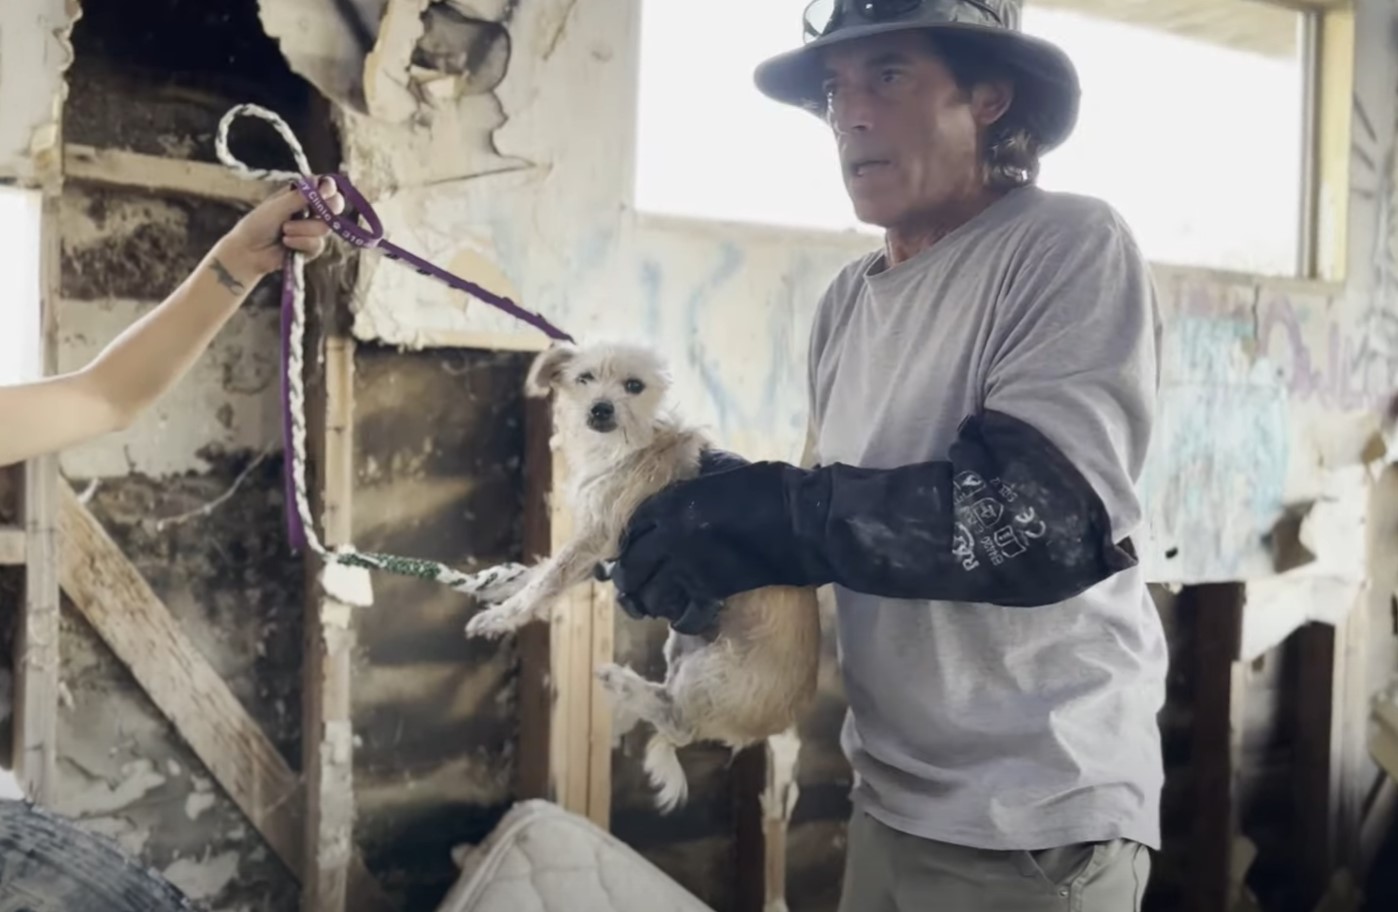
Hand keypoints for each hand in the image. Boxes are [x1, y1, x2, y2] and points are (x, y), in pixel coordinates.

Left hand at [217, 176, 345, 278]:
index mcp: (301, 195)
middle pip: (335, 205)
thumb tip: (319, 183)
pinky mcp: (312, 248)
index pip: (325, 186)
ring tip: (284, 231)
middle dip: (329, 208)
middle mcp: (310, 210)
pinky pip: (318, 244)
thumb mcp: (277, 206)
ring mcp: (312, 229)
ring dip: (303, 229)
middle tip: (318, 210)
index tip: (324, 192)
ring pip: (324, 227)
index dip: (329, 188)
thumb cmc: (257, 224)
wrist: (249, 251)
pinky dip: (301, 243)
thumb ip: (300, 197)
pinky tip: (287, 243)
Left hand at [610, 457, 810, 633]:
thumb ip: (695, 476)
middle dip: (629, 578)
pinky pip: (682, 614)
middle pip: (631, 566)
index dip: (627, 543)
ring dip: (649, 602)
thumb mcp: (723, 470)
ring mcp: (689, 566)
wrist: (803, 522)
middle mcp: (671, 536)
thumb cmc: (769, 488)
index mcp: (671, 503)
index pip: (631, 528)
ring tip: (655, 604)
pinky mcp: (712, 591)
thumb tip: (683, 469)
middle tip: (634, 585)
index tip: (629, 552)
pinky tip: (683, 617)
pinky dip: (680, 620)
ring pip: (650, 595)